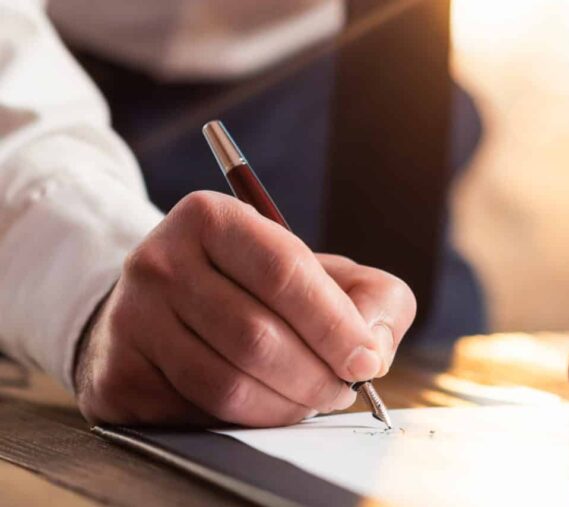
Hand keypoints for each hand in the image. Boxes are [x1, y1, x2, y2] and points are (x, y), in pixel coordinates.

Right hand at [74, 191, 416, 426]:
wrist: (165, 311)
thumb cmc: (261, 290)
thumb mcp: (325, 272)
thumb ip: (374, 297)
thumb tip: (373, 350)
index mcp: (211, 218)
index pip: (283, 272)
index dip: (334, 325)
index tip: (366, 360)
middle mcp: (159, 261)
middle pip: (256, 337)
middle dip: (316, 376)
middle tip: (341, 390)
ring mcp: (130, 319)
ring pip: (227, 385)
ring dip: (286, 406)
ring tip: (310, 400)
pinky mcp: (118, 374)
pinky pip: (197, 415)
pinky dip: (246, 423)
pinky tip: (262, 406)